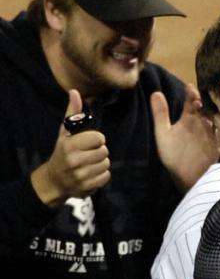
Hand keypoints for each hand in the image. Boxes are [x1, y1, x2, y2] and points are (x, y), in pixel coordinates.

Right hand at [31, 89, 110, 206]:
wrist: (54, 180)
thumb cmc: (62, 152)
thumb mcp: (65, 133)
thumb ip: (72, 113)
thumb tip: (75, 92)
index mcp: (69, 146)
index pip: (98, 138)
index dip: (96, 139)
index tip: (88, 142)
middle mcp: (74, 161)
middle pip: (104, 151)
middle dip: (99, 151)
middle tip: (88, 153)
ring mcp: (81, 176)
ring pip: (106, 163)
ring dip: (100, 162)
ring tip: (89, 163)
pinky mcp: (87, 187)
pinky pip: (106, 176)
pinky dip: (102, 174)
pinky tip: (91, 172)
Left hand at [151, 83, 217, 190]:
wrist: (187, 177)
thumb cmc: (173, 156)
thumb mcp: (164, 134)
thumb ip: (160, 114)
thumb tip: (155, 93)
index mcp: (188, 118)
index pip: (191, 101)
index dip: (192, 93)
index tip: (191, 88)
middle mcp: (202, 121)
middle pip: (208, 105)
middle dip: (209, 98)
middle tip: (209, 92)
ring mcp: (213, 130)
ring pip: (218, 115)